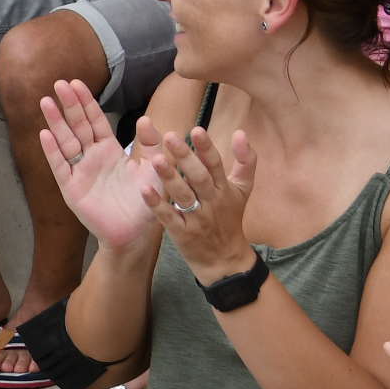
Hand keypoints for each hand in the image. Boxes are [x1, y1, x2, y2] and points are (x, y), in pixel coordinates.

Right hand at [37, 81, 163, 251]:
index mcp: (109, 150)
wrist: (135, 233)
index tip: (76, 83)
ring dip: (55, 122)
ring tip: (46, 102)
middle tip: (59, 83)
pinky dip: (52, 151)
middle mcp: (91, 157)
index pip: (95, 121)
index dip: (86, 102)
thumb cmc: (145, 201)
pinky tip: (44, 134)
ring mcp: (79, 172)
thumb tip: (145, 119)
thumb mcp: (154, 168)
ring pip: (65, 142)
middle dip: (69, 105)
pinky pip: (60, 167)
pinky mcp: (71, 189)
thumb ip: (152, 145)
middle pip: (77, 126)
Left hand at [142, 123, 257, 281]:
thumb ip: (245, 162)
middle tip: (169, 137)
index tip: (196, 129)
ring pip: (183, 196)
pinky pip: (168, 217)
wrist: (225, 260)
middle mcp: (212, 202)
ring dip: (170, 177)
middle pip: (199, 177)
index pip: (215, 165)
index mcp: (224, 189)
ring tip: (156, 159)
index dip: (206, 148)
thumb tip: (241, 132)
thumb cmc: (230, 218)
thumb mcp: (242, 190)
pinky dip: (156, 204)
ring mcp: (197, 218)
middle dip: (186, 157)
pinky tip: (144, 189)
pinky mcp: (182, 233)